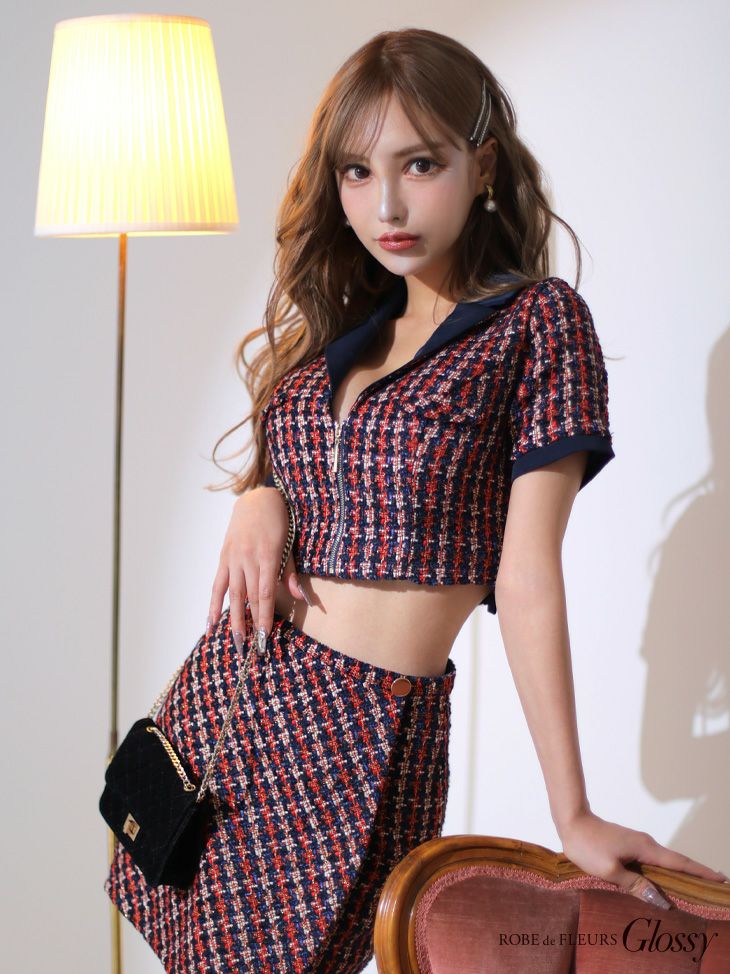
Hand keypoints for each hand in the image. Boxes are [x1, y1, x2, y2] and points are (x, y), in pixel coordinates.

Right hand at [206, 486, 310, 652]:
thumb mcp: (290, 543)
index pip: (265, 594)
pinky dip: (213, 604)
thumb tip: (303, 599)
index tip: (265, 637)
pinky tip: (211, 623)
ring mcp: (233, 558)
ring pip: (232, 594)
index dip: (264, 617)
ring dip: (232, 620)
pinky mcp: (224, 557)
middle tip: (251, 649)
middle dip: (250, 624)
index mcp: (267, 556)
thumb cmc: (279, 522)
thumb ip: (291, 573)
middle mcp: (247, 559)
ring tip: (235, 642)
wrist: (257, 499)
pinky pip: (217, 584)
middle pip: (248, 597)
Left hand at [558, 810, 727, 908]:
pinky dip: (665, 870)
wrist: (571, 821)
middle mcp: (646, 843)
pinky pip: (653, 860)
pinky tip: (665, 881)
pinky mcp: (629, 845)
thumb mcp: (610, 871)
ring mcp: (638, 843)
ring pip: (665, 861)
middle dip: (697, 874)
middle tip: (716, 888)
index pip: (680, 863)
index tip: (721, 879)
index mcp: (646, 849)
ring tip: (696, 889)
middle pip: (678, 862)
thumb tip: (662, 900)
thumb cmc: (587, 846)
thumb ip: (636, 885)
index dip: (701, 873)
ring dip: (681, 873)